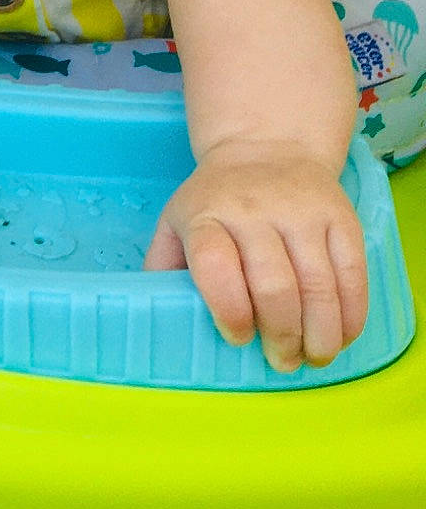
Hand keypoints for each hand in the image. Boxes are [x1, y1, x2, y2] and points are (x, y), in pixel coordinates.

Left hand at [142, 141, 368, 370]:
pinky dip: (350, 316)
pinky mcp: (341, 218)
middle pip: (274, 286)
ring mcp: (302, 213)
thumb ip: (163, 266)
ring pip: (318, 287)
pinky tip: (340, 336)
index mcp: (207, 215)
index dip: (229, 310)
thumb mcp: (176, 222)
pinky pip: (353, 276)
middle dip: (280, 336)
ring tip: (311, 357)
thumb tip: (154, 315)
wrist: (265, 148)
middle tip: (281, 361)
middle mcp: (255, 211)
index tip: (237, 338)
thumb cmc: (215, 201)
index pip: (216, 264)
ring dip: (318, 335)